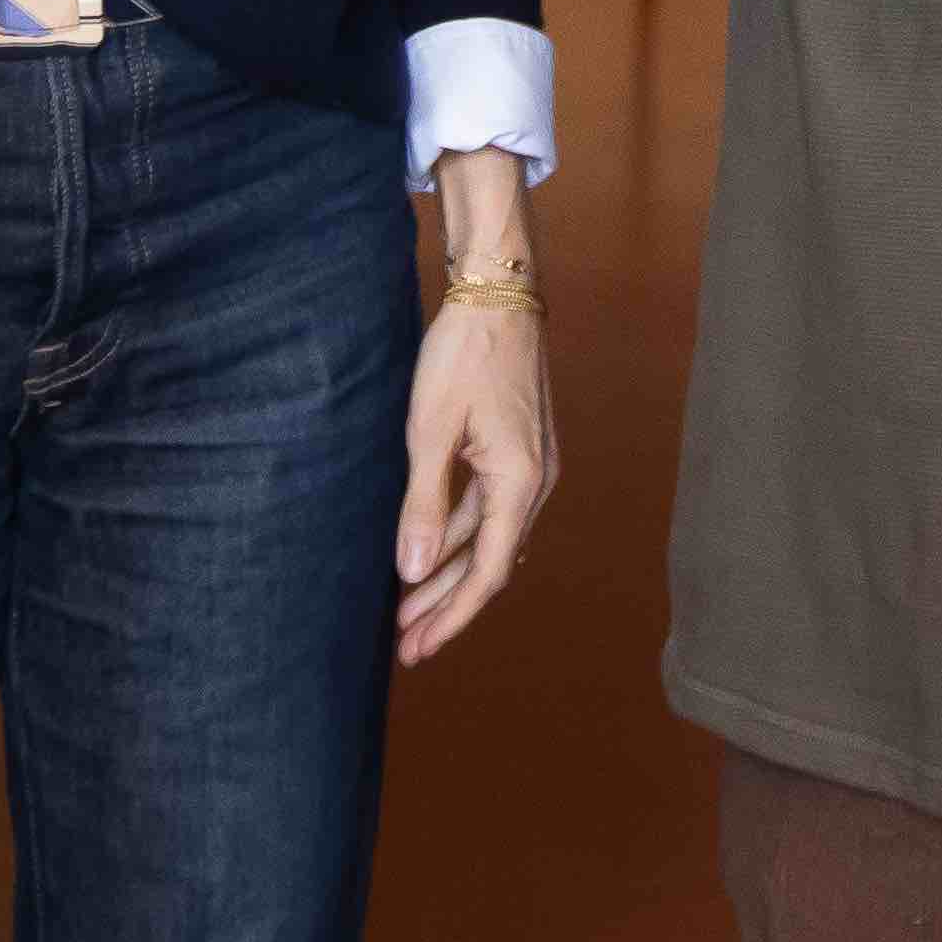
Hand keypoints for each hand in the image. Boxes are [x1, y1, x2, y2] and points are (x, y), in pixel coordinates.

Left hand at [398, 154, 556, 667]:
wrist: (499, 292)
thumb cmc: (464, 354)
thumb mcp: (430, 431)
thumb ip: (424, 505)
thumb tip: (414, 572)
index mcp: (520, 482)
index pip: (487, 572)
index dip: (451, 616)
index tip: (416, 649)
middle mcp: (536, 482)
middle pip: (490, 563)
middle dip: (446, 607)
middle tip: (405, 647)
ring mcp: (531, 466)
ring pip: (488, 538)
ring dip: (449, 574)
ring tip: (406, 610)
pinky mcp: (519, 449)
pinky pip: (489, 509)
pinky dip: (458, 537)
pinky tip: (429, 552)